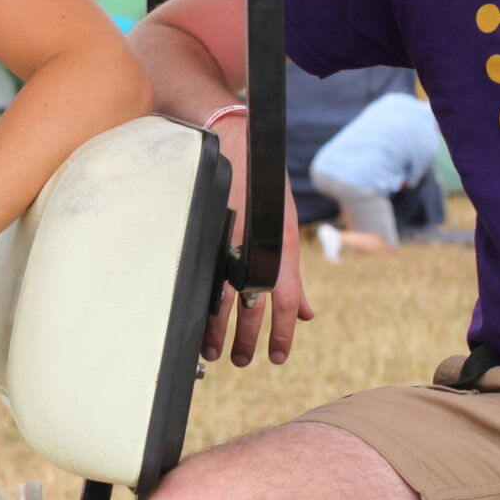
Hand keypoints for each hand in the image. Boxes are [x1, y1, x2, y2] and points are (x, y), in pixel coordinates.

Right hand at [201, 117, 314, 366]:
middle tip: (241, 360)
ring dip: (218, 331)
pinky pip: (200, 279)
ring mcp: (227, 242)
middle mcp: (256, 248)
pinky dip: (198, 305)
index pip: (285, 302)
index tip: (278, 357)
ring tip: (214, 350)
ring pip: (221, 301)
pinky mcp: (204, 235)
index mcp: (280, 247)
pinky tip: (193, 319)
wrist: (232, 140)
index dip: (283, 335)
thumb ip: (293, 274)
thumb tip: (305, 312)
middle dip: (247, 341)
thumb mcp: (283, 226)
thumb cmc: (262, 183)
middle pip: (251, 309)